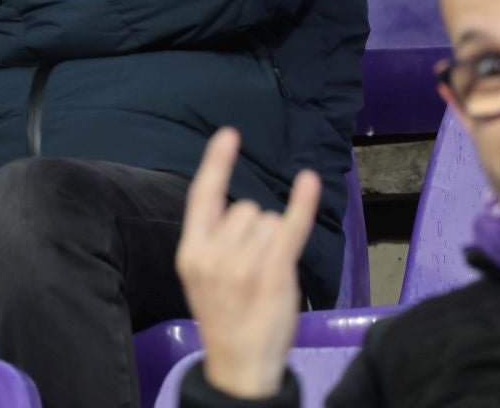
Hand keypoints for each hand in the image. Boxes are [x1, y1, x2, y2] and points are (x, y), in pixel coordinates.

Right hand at [175, 128, 319, 399]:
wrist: (240, 365)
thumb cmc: (224, 318)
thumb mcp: (200, 278)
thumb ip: (211, 242)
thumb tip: (238, 205)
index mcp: (191, 252)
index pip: (202, 197)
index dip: (216, 163)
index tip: (229, 134)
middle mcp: (214, 254)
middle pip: (244, 208)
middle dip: (254, 227)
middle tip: (251, 265)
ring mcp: (244, 264)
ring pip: (267, 220)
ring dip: (272, 239)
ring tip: (265, 274)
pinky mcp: (275, 273)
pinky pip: (290, 228)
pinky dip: (302, 203)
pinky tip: (309, 181)